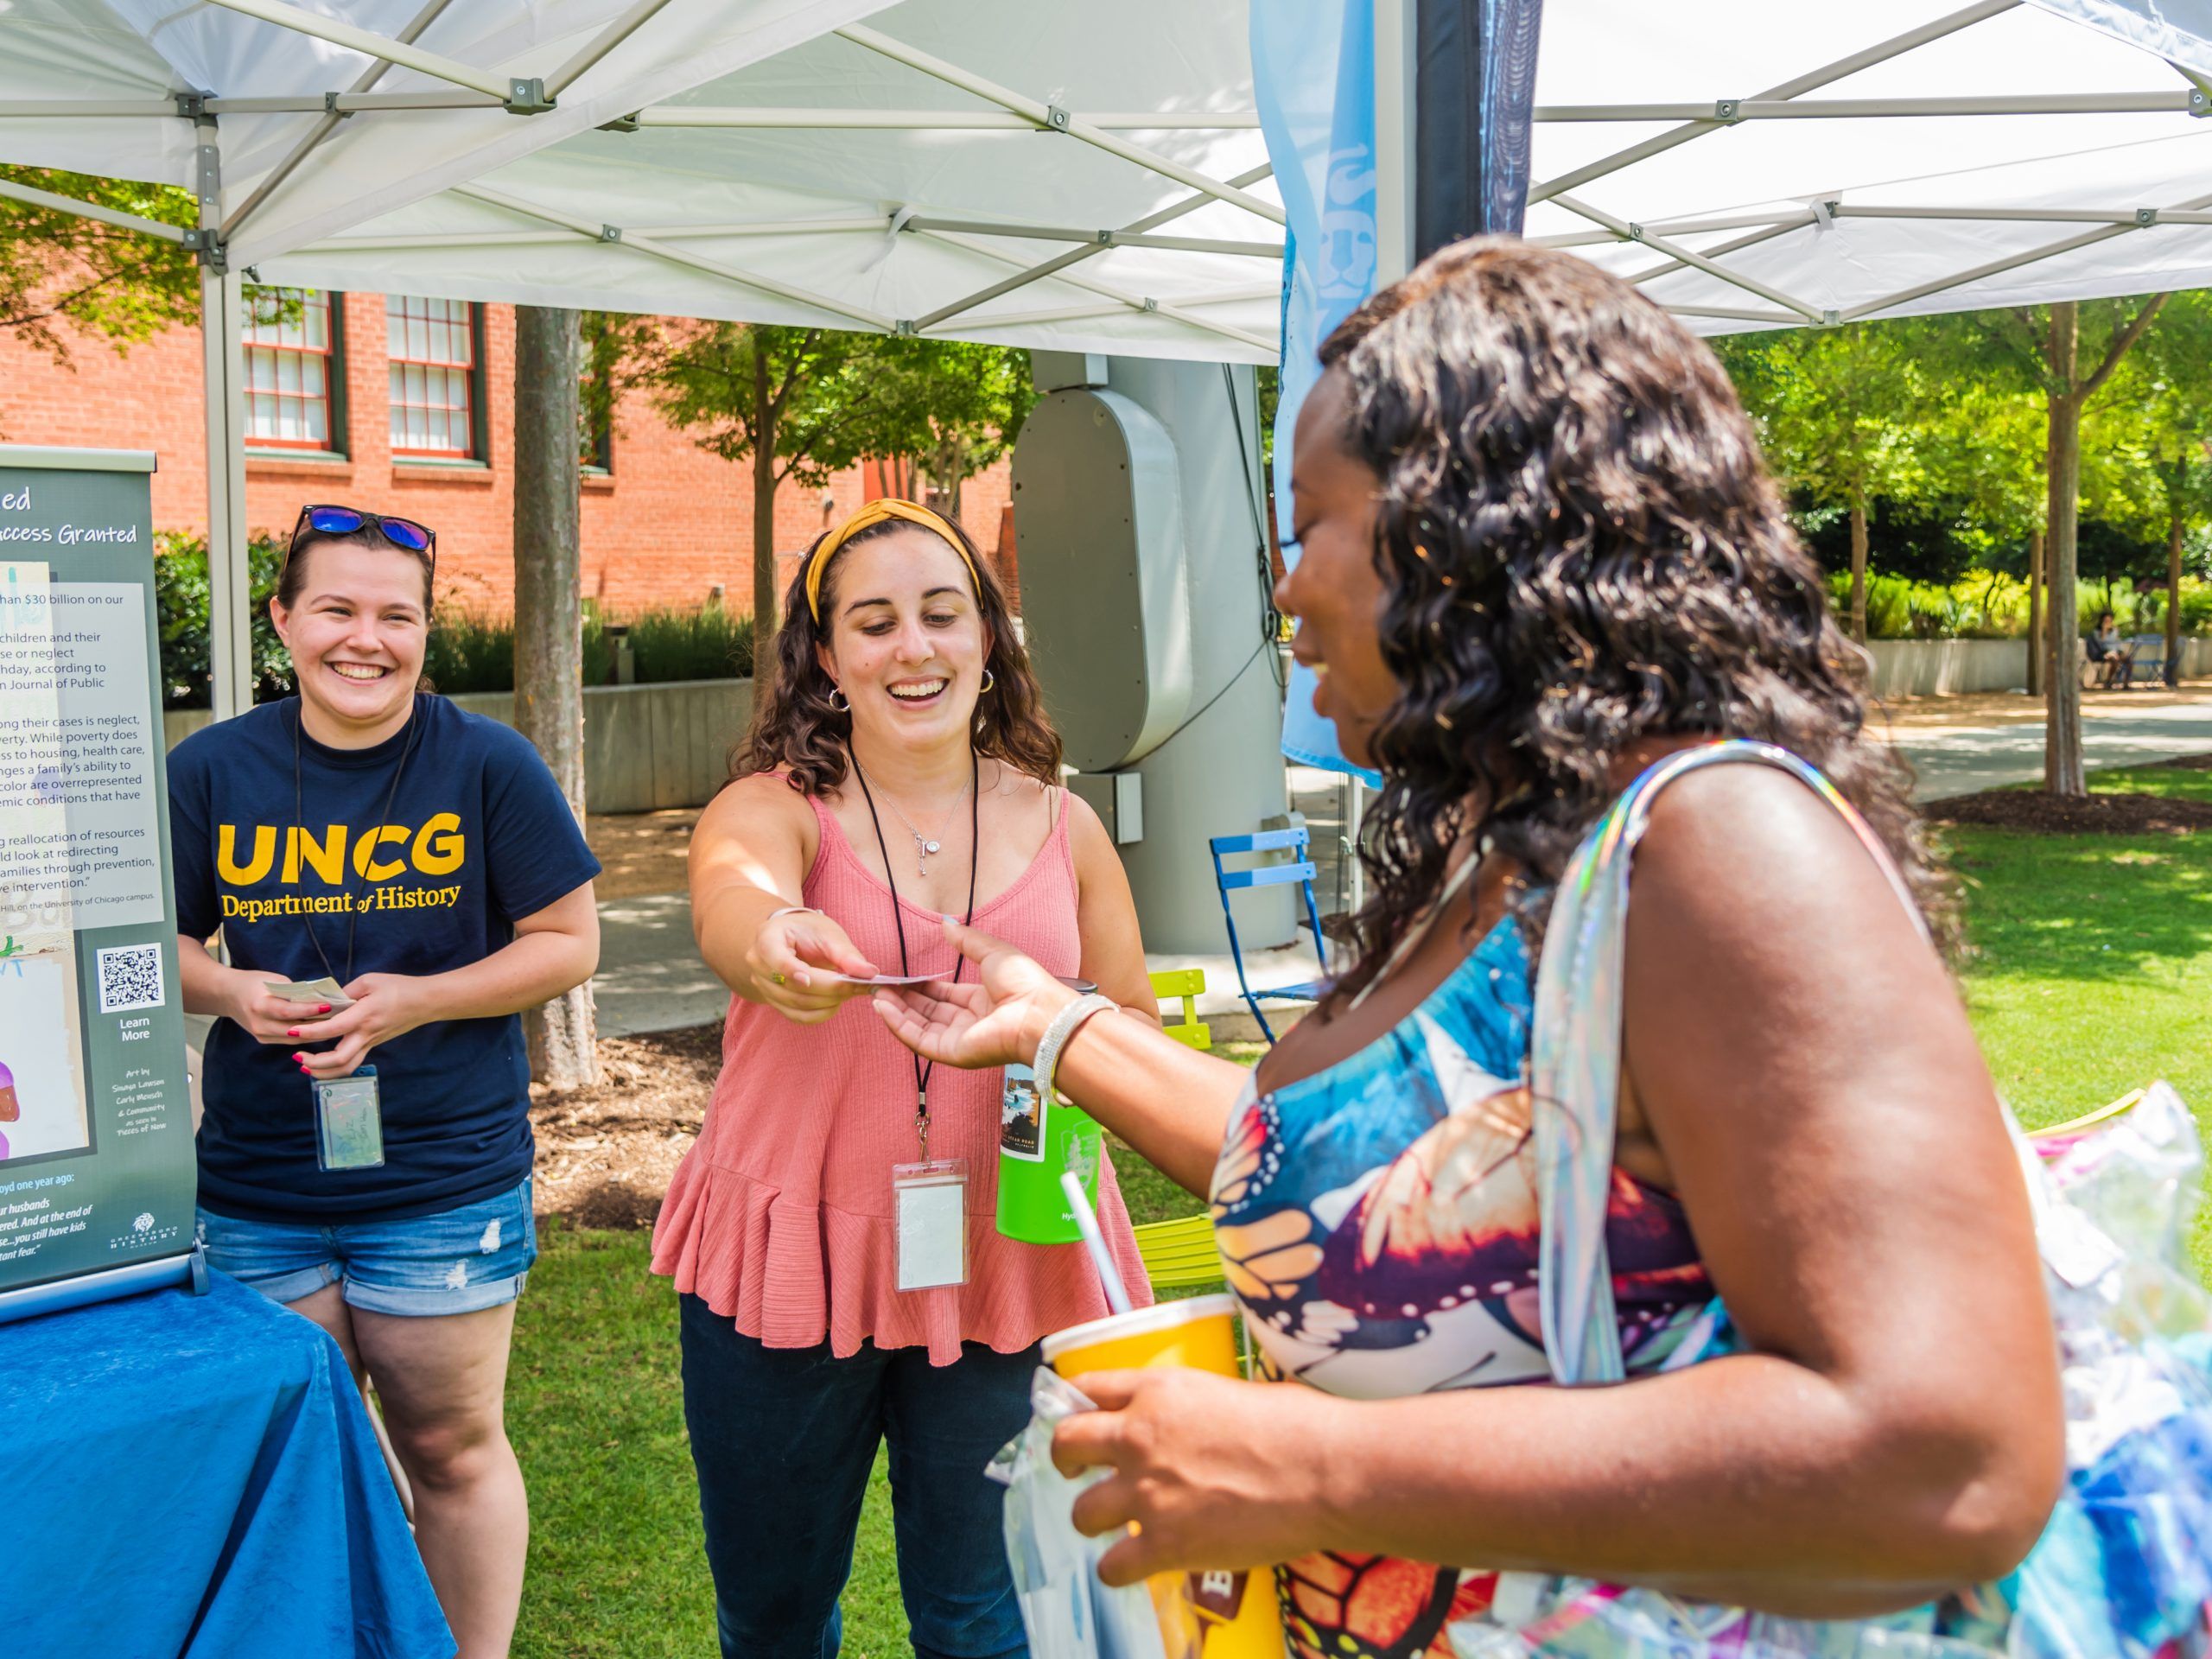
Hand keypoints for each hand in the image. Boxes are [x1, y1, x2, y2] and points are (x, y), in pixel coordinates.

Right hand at [224, 971, 336, 1044]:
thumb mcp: (274, 981)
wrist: (228, 995)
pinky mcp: (264, 1040)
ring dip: (316, 1033)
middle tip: (341, 1018)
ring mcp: (260, 1035)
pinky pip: (289, 1041)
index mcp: (259, 1006)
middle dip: (319, 1025)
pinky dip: (306, 1036)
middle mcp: (259, 1024)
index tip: (329, 1006)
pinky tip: (322, 1031)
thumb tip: (320, 999)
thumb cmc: (254, 983)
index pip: (289, 1012)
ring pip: (294, 1039)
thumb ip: (294, 992)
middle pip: (294, 1029)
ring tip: (337, 1026)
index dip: (310, 1010)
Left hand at [290, 972, 429, 1079]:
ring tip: (306, 1065)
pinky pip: (352, 1062)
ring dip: (323, 1071)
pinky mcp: (373, 1045)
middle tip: (297, 1056)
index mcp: (364, 1015)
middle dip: (314, 1062)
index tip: (292, 1031)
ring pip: (346, 1067)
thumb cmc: (399, 987)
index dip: (310, 1032)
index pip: (332, 1029)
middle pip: (339, 1059)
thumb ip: (346, 991)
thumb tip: (327, 1002)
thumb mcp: (370, 981)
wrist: (426, 1002)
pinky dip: (334, 1067)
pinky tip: (322, 1063)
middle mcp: (366, 1034)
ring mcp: (371, 1042)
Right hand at [748, 908, 880, 1025]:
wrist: (793, 938)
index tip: (810, 979)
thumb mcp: (828, 933)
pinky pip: (797, 1017)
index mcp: (767, 938)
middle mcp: (758, 964)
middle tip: (859, 985)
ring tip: (851, 990)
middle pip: (792, 987)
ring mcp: (762, 986)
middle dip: (829, 989)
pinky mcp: (774, 1002)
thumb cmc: (809, 931)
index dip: (791, 970)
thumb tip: (869, 973)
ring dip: (829, 1002)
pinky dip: (821, 1013)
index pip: (775, 958)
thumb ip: (847, 954)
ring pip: (796, 1004)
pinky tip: (837, 1002)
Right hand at [872, 917, 1076, 1069]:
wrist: (1037, 1012)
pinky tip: (883, 1007)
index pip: (944, 995)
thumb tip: (945, 923)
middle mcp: (970, 1023)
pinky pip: (918, 1040)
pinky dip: (898, 1024)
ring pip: (919, 1026)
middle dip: (904, 998)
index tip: (900, 976)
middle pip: (928, 1012)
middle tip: (881, 985)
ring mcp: (959, 1040)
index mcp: (982, 1001)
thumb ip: (966, 940)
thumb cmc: (1024, 983)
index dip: (921, 986)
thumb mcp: (992, 952)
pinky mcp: (951, 1053)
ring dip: (896, 1010)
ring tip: (877, 993)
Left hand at [1052, 1368, 1339, 1584]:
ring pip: (1082, 1512)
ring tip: (1116, 1526)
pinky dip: (1119, 1568)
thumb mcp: (1228, 1392)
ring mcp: (1147, 1493)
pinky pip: (1112, 1566)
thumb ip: (1188, 1409)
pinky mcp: (1163, 1544)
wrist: (1323, 1471)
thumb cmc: (1296, 1424)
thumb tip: (1187, 1430)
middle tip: (1079, 1473)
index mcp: (1158, 1391)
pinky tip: (1136, 1564)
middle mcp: (1140, 1437)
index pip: (1089, 1386)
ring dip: (1095, 1519)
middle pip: (1067, 1443)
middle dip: (1067, 1460)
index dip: (1081, 1405)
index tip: (1084, 1421)